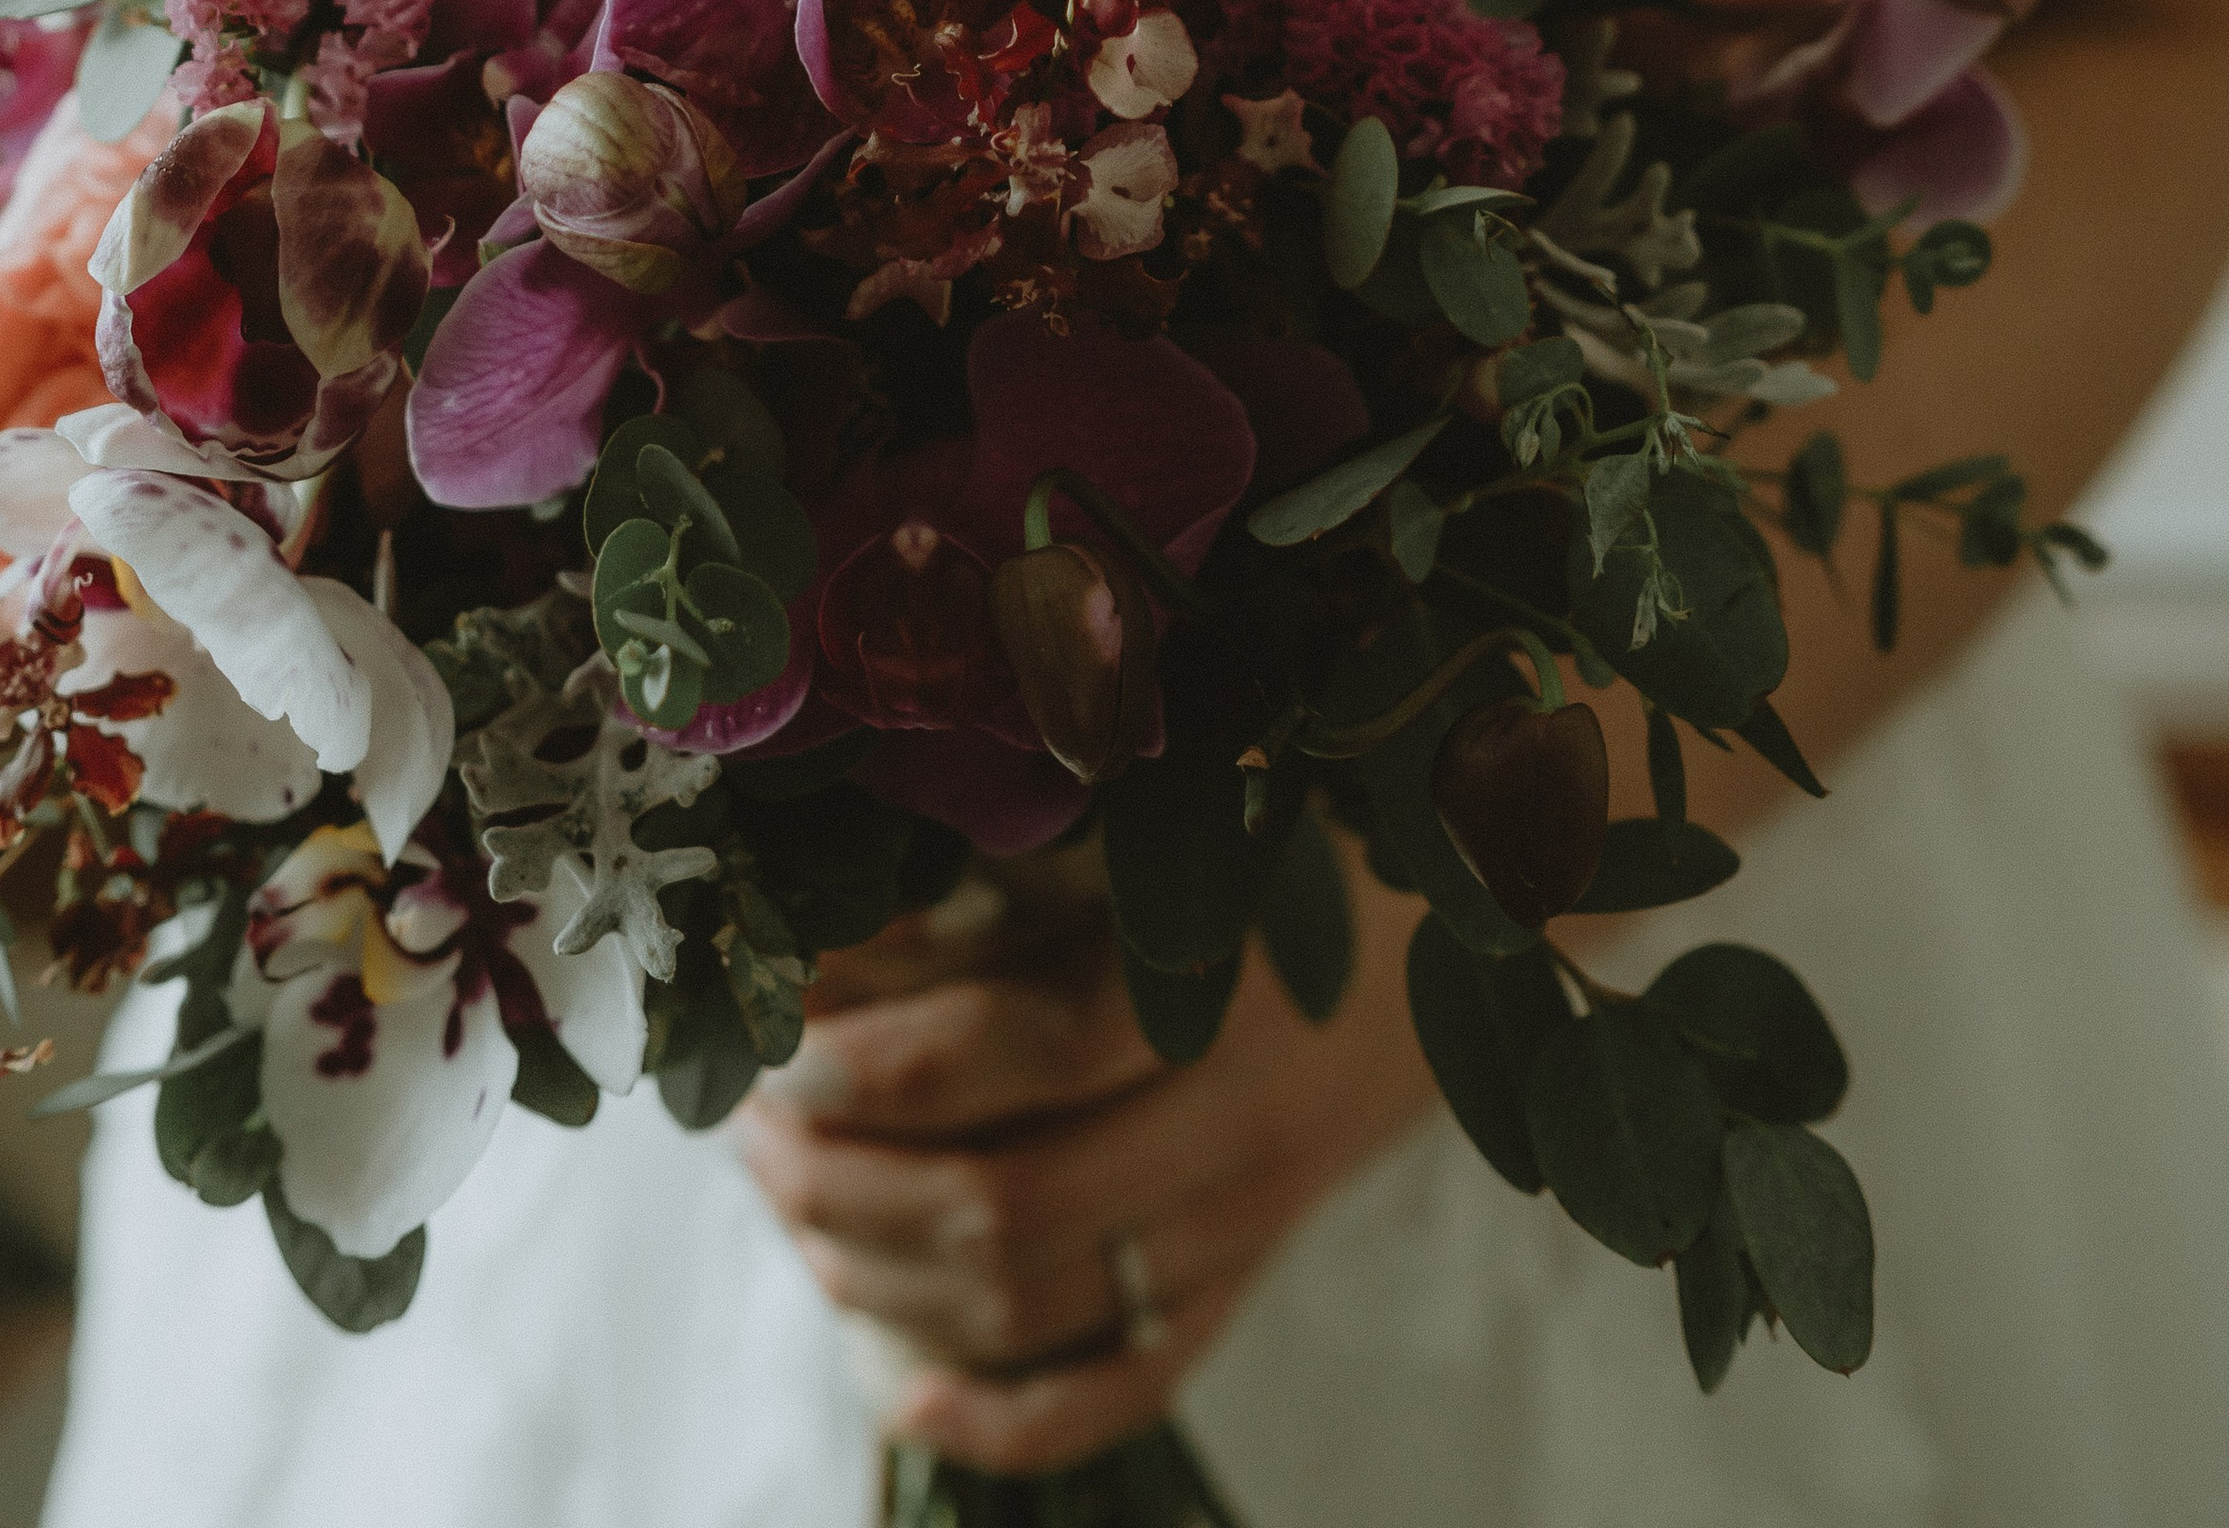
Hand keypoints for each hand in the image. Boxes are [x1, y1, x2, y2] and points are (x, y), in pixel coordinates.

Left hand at [736, 843, 1432, 1480]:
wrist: (1478, 933)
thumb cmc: (1301, 838)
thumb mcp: (1189, 808)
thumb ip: (1041, 836)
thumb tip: (857, 881)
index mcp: (1218, 986)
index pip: (1013, 1056)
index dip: (871, 1055)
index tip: (779, 1024)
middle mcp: (1233, 1128)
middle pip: (1000, 1210)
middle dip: (840, 1179)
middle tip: (750, 1123)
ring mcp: (1239, 1227)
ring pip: (1030, 1310)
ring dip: (877, 1276)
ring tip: (787, 1200)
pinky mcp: (1241, 1284)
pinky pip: (1120, 1390)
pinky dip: (1002, 1420)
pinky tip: (902, 1391)